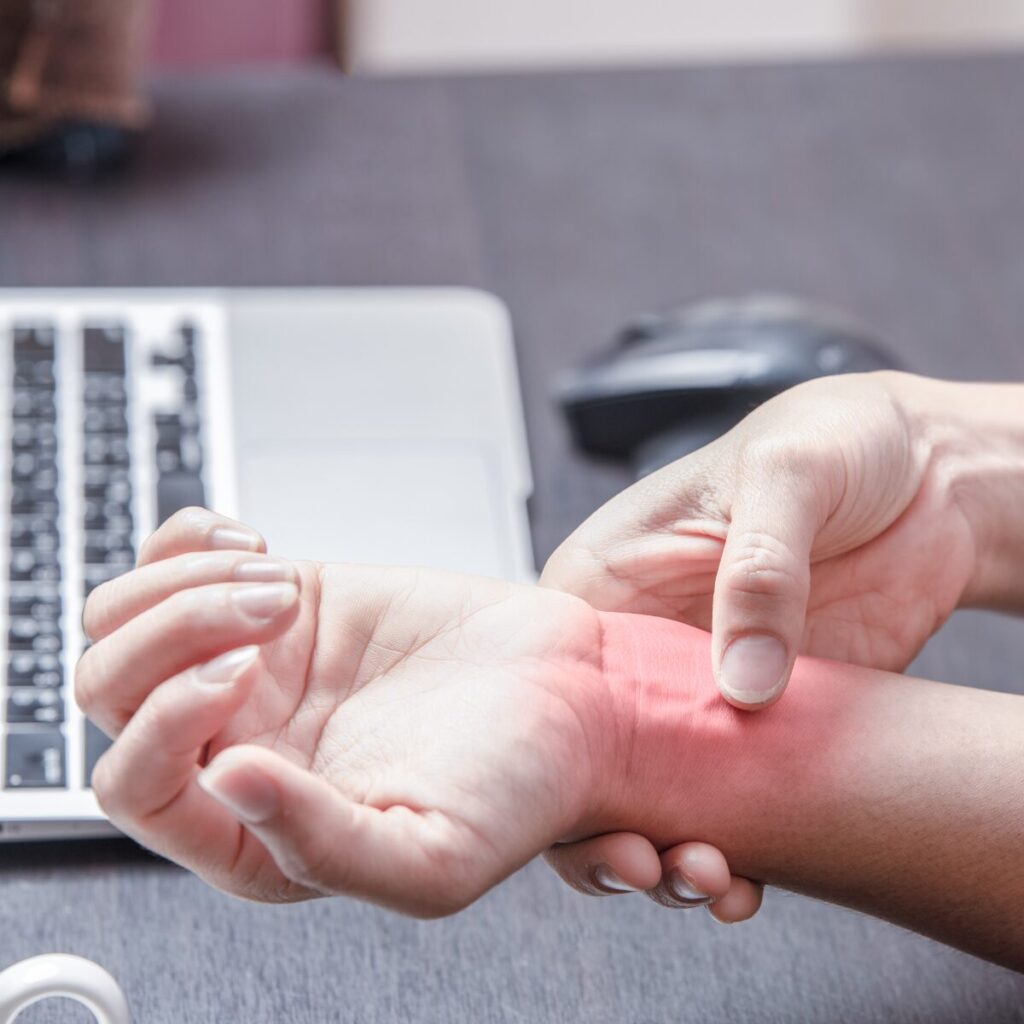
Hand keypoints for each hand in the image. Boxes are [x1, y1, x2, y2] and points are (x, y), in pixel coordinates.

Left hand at [80, 510, 626, 915]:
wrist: (574, 692)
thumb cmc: (517, 782)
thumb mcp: (435, 856)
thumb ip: (321, 845)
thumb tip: (224, 783)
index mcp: (258, 830)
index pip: (135, 788)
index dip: (163, 725)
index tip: (247, 674)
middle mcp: (241, 748)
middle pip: (110, 689)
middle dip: (172, 633)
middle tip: (270, 617)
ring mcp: (254, 668)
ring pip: (125, 617)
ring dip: (183, 582)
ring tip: (278, 582)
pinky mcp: (285, 600)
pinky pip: (176, 559)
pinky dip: (191, 540)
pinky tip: (257, 549)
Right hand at [540, 372, 978, 915]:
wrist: (931, 474)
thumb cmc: (833, 440)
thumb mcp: (787, 474)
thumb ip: (758, 568)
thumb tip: (741, 682)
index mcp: (612, 574)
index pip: (551, 675)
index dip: (556, 747)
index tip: (592, 802)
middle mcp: (644, 643)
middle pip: (592, 752)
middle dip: (609, 817)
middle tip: (652, 863)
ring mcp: (701, 689)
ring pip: (656, 790)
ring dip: (672, 844)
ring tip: (711, 878)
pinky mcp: (765, 719)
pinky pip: (736, 798)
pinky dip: (739, 845)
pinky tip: (750, 879)